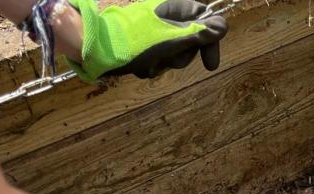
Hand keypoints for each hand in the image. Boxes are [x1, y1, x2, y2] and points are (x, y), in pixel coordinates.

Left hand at [67, 0, 227, 81]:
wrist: (90, 40)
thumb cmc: (134, 39)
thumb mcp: (171, 37)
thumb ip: (199, 32)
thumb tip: (223, 25)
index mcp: (173, 6)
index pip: (204, 21)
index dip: (209, 44)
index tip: (210, 66)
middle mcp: (161, 13)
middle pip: (187, 39)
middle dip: (181, 56)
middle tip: (169, 61)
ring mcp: (147, 26)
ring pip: (169, 50)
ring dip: (163, 62)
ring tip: (148, 64)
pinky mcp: (135, 38)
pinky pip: (152, 54)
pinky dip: (148, 63)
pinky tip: (137, 65)